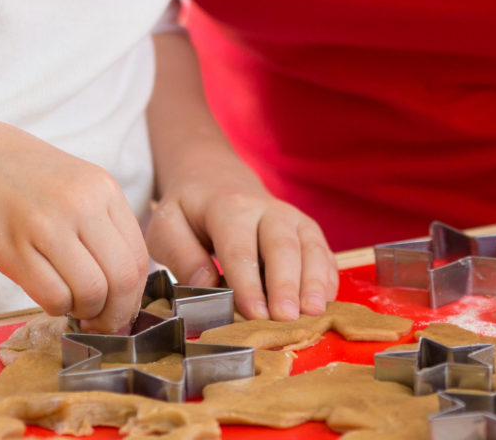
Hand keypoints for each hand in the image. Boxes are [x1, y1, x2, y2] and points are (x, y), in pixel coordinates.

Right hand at [0, 114, 149, 333]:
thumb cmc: (10, 169)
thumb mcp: (71, 180)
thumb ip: (99, 220)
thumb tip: (121, 278)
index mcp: (101, 187)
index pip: (138, 256)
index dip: (132, 295)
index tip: (120, 308)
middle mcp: (82, 203)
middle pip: (122, 279)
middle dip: (115, 314)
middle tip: (101, 323)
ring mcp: (48, 224)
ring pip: (91, 293)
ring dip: (84, 313)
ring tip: (70, 306)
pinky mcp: (13, 247)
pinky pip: (53, 296)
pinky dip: (55, 308)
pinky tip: (46, 296)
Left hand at [143, 150, 336, 321]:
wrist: (216, 178)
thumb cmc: (191, 212)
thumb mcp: (167, 226)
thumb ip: (180, 254)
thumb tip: (206, 284)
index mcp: (229, 207)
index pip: (240, 247)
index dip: (247, 283)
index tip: (253, 314)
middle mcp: (267, 209)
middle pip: (282, 246)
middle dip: (285, 284)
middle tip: (287, 318)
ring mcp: (292, 218)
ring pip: (310, 247)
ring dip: (313, 282)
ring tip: (314, 313)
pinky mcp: (307, 230)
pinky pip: (324, 253)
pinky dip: (327, 278)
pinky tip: (325, 303)